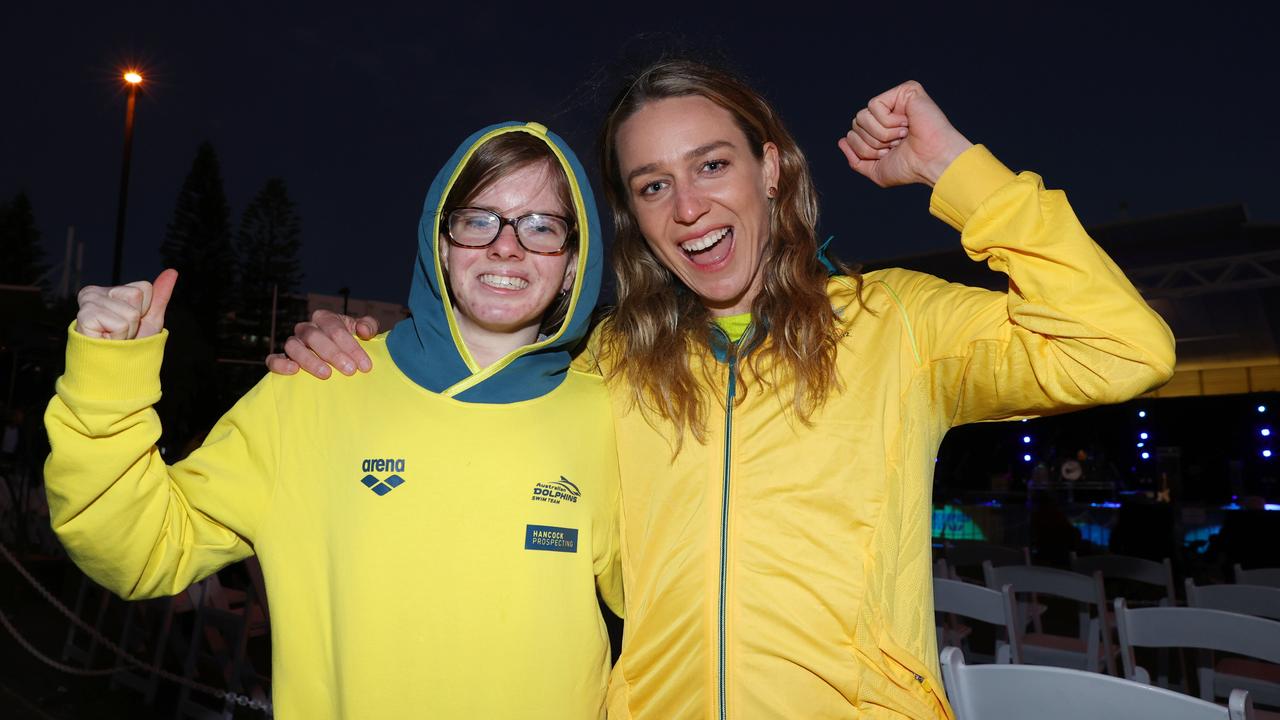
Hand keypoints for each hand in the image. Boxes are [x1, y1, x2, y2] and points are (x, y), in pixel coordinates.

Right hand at [75, 269, 177, 340]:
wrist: (114, 369)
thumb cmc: (130, 345)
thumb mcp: (150, 318)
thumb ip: (160, 295)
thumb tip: (172, 271)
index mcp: (110, 290)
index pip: (144, 287)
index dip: (144, 309)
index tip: (130, 323)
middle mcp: (94, 291)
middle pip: (136, 295)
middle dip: (136, 321)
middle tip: (121, 332)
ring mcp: (87, 303)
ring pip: (130, 312)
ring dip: (127, 332)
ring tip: (113, 338)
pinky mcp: (84, 317)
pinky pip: (120, 325)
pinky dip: (119, 338)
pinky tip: (106, 341)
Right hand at [265, 310, 378, 378]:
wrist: (341, 357)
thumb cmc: (352, 342)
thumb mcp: (364, 331)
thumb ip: (368, 325)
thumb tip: (363, 330)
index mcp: (325, 318)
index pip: (335, 328)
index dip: (351, 346)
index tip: (365, 365)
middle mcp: (307, 329)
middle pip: (315, 336)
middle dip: (334, 353)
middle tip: (350, 370)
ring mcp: (293, 343)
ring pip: (293, 346)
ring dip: (310, 360)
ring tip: (326, 374)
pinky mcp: (282, 359)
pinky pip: (274, 359)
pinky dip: (280, 364)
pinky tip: (294, 371)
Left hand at [837, 80, 972, 187]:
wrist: (931, 161)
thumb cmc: (910, 167)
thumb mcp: (876, 170)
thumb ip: (856, 159)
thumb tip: (842, 141)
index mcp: (883, 130)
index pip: (852, 135)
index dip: (864, 150)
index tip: (888, 154)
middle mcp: (889, 114)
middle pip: (855, 124)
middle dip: (871, 143)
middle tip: (895, 145)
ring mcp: (897, 101)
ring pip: (862, 116)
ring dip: (880, 133)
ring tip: (902, 135)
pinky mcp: (904, 91)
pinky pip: (874, 106)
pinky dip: (887, 122)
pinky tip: (906, 123)